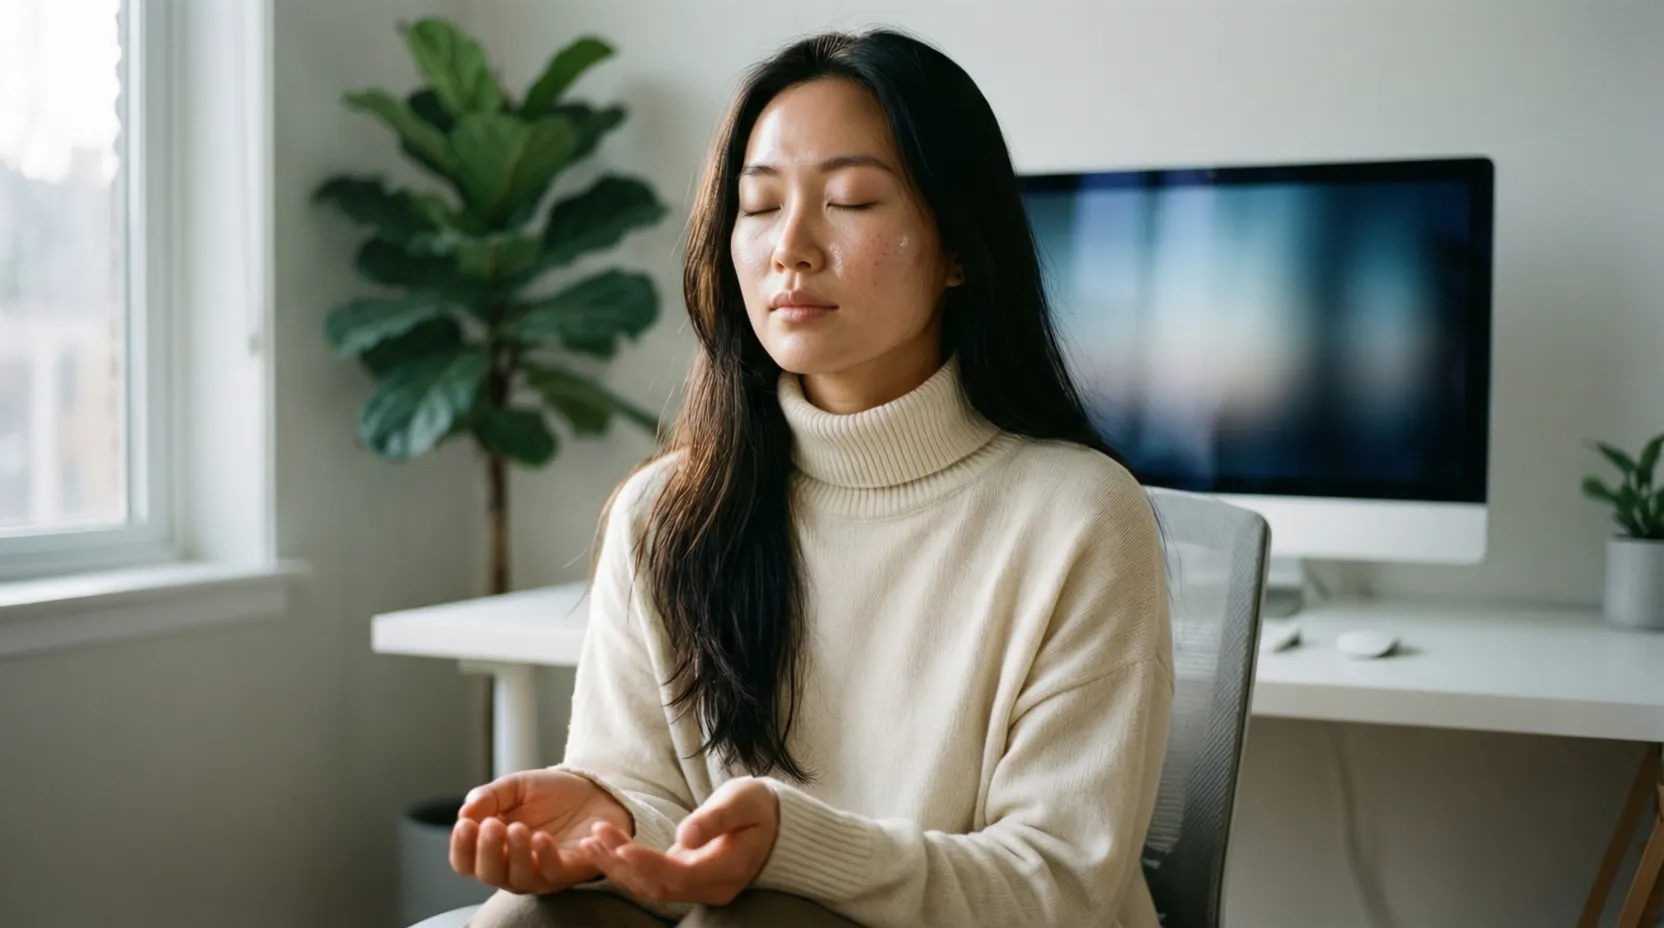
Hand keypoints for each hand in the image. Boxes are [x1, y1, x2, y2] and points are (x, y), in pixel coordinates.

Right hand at [450, 767, 630, 893]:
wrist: (596, 789)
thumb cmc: (552, 793)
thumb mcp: (517, 786)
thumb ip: (490, 796)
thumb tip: (464, 811)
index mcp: (495, 846)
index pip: (466, 861)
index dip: (461, 847)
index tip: (465, 824)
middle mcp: (514, 865)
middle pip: (489, 874)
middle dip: (486, 851)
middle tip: (491, 825)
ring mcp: (541, 872)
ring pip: (519, 878)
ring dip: (515, 855)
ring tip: (517, 828)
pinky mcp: (570, 870)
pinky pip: (554, 873)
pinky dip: (545, 858)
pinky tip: (541, 838)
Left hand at [577, 776, 779, 906]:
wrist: (774, 823)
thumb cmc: (759, 806)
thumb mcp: (743, 802)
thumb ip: (714, 819)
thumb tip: (684, 837)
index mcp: (728, 870)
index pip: (680, 876)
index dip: (647, 864)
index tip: (620, 847)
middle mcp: (711, 888)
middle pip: (659, 887)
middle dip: (623, 865)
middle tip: (595, 837)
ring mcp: (698, 887)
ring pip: (651, 888)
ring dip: (618, 868)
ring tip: (590, 843)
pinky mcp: (686, 880)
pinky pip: (652, 880)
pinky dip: (626, 867)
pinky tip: (604, 850)